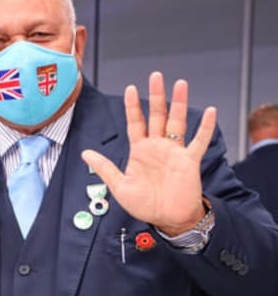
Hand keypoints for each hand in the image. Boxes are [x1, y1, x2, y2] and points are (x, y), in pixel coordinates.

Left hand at [81, 72, 214, 234]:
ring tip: (180, 83)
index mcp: (140, 151)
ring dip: (178, 103)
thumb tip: (85, 153)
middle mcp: (158, 147)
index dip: (133, 106)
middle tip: (156, 76)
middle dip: (156, 96)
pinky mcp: (189, 161)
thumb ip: (104, 167)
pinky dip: (205, 127)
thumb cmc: (145, 205)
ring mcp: (174, 152)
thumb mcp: (119, 186)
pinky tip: (210, 111)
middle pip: (156, 115)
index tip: (130, 88)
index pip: (135, 123)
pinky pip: (198, 141)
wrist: (167, 219)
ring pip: (176, 122)